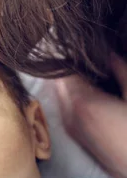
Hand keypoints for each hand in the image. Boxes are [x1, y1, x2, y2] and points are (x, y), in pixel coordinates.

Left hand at [55, 55, 126, 177]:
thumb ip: (120, 69)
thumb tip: (108, 53)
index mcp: (81, 101)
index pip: (61, 66)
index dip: (69, 50)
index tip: (77, 40)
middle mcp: (68, 114)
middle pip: (59, 80)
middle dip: (69, 64)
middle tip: (84, 53)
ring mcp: (71, 127)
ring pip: (62, 94)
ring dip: (73, 81)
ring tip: (91, 70)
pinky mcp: (78, 137)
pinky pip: (69, 108)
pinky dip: (77, 96)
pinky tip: (96, 91)